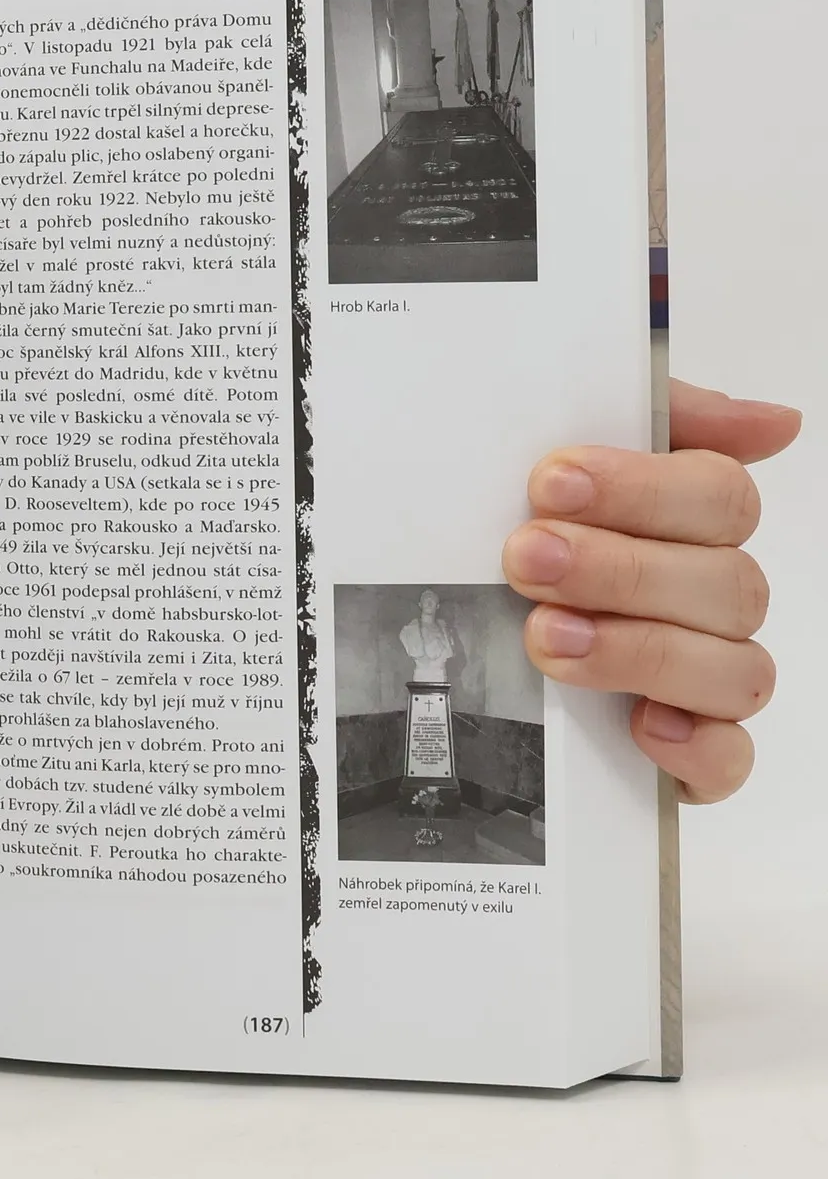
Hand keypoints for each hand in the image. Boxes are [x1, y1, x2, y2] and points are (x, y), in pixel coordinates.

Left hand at [503, 380, 801, 803]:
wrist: (404, 635)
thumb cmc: (503, 536)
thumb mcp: (545, 459)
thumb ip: (651, 417)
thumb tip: (774, 422)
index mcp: (685, 525)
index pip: (721, 497)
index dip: (643, 489)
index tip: (552, 482)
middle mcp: (705, 601)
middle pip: (727, 583)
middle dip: (619, 568)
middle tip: (525, 559)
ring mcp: (700, 681)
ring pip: (734, 669)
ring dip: (639, 649)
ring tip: (546, 635)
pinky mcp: (681, 755)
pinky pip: (728, 762)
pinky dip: (696, 748)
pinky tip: (640, 724)